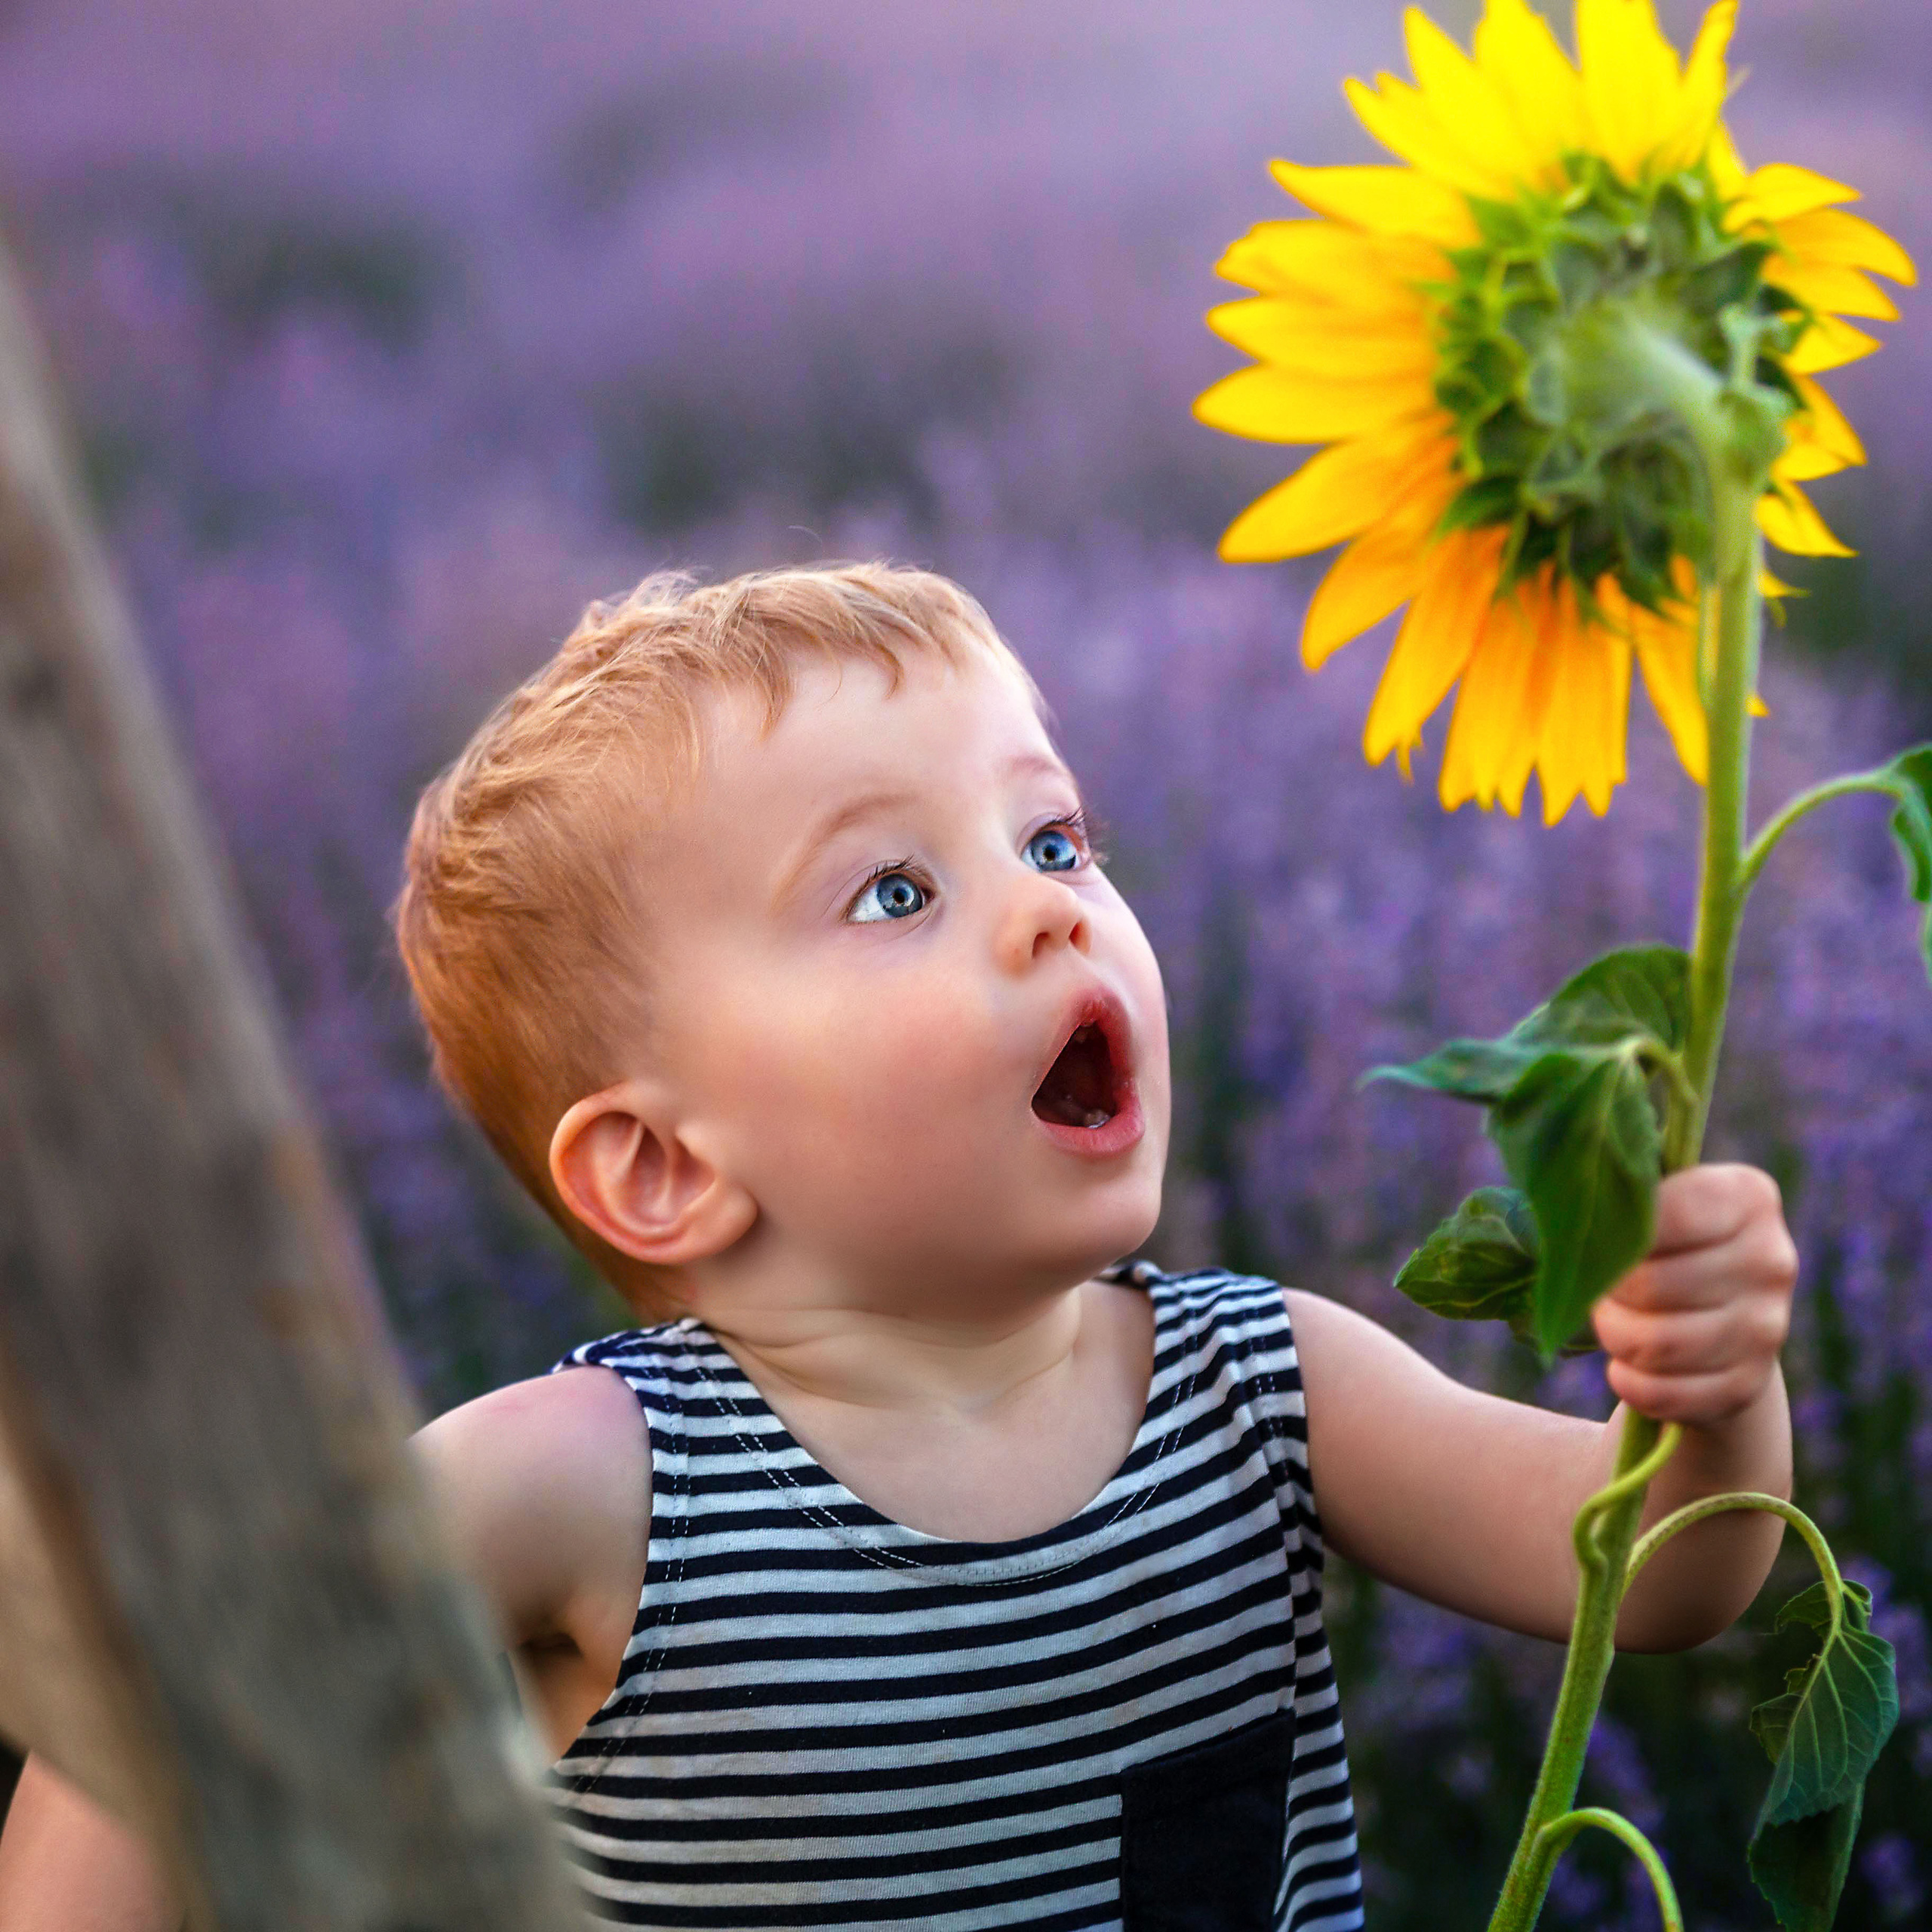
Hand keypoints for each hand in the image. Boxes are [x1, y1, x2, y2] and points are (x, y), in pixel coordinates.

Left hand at [1591, 1164, 1797, 1425]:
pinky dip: (1629, 1382)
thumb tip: (1578, 1202)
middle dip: (1607, 1292)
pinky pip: (1662, 1393)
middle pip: (1651, 1285)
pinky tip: (1627, 1366)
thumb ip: (1628, 1195)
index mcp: (1749, 1197)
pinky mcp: (1747, 1385)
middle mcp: (1771, 1260)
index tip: (1601, 1236)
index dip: (1618, 1231)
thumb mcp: (1656, 1205)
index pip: (1672, 1212)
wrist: (1717, 1320)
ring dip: (1615, 1337)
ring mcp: (1767, 1328)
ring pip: (1655, 1344)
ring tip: (1614, 1322)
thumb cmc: (1665, 1246)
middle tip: (1603, 1289)